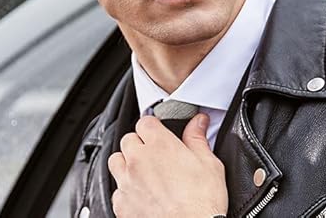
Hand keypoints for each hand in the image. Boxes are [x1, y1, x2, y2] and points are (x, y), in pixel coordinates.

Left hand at [108, 113, 227, 217]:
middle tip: (156, 154)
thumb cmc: (202, 202)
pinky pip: (116, 189)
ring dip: (127, 162)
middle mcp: (139, 160)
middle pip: (128, 139)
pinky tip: (141, 194)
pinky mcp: (121, 204)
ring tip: (144, 171)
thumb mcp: (209, 164)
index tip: (160, 133)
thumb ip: (198, 138)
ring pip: (116, 161)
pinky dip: (126, 189)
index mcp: (160, 145)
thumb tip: (198, 122)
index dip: (154, 126)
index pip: (146, 121)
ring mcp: (127, 182)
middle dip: (140, 144)